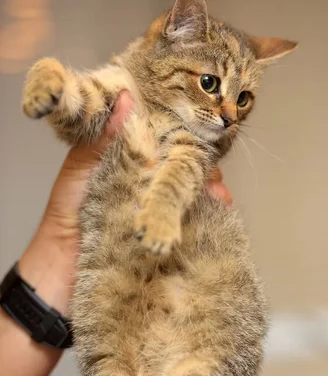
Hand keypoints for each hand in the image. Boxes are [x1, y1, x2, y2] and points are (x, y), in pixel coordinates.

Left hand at [19, 92, 231, 314]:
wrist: (60, 277)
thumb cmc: (65, 222)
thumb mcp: (79, 176)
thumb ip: (100, 143)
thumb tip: (124, 98)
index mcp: (125, 168)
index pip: (159, 146)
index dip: (179, 138)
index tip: (196, 133)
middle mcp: (144, 189)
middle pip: (180, 172)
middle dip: (199, 168)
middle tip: (212, 172)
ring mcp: (155, 215)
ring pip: (189, 198)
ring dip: (208, 193)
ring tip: (218, 195)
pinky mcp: (162, 240)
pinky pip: (189, 226)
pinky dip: (209, 220)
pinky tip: (219, 214)